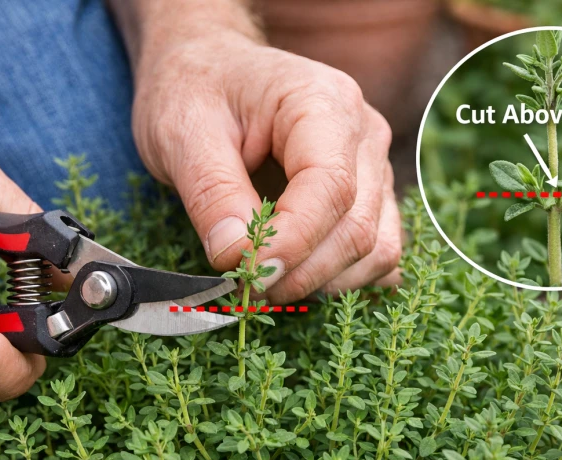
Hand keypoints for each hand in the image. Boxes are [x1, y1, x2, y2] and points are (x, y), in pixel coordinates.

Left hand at [129, 31, 401, 301]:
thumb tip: (238, 257)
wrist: (210, 69)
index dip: (293, 244)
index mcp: (323, 103)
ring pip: (376, 249)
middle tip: (246, 288)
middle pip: (358, 228)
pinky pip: (378, 252)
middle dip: (302, 273)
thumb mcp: (183, 133)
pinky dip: (342, 277)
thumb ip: (212, 195)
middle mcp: (363, 133)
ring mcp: (374, 165)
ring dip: (323, 282)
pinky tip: (298, 275)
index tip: (248, 275)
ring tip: (265, 281)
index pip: (331, 189)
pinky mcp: (370, 194)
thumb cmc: (196, 90)